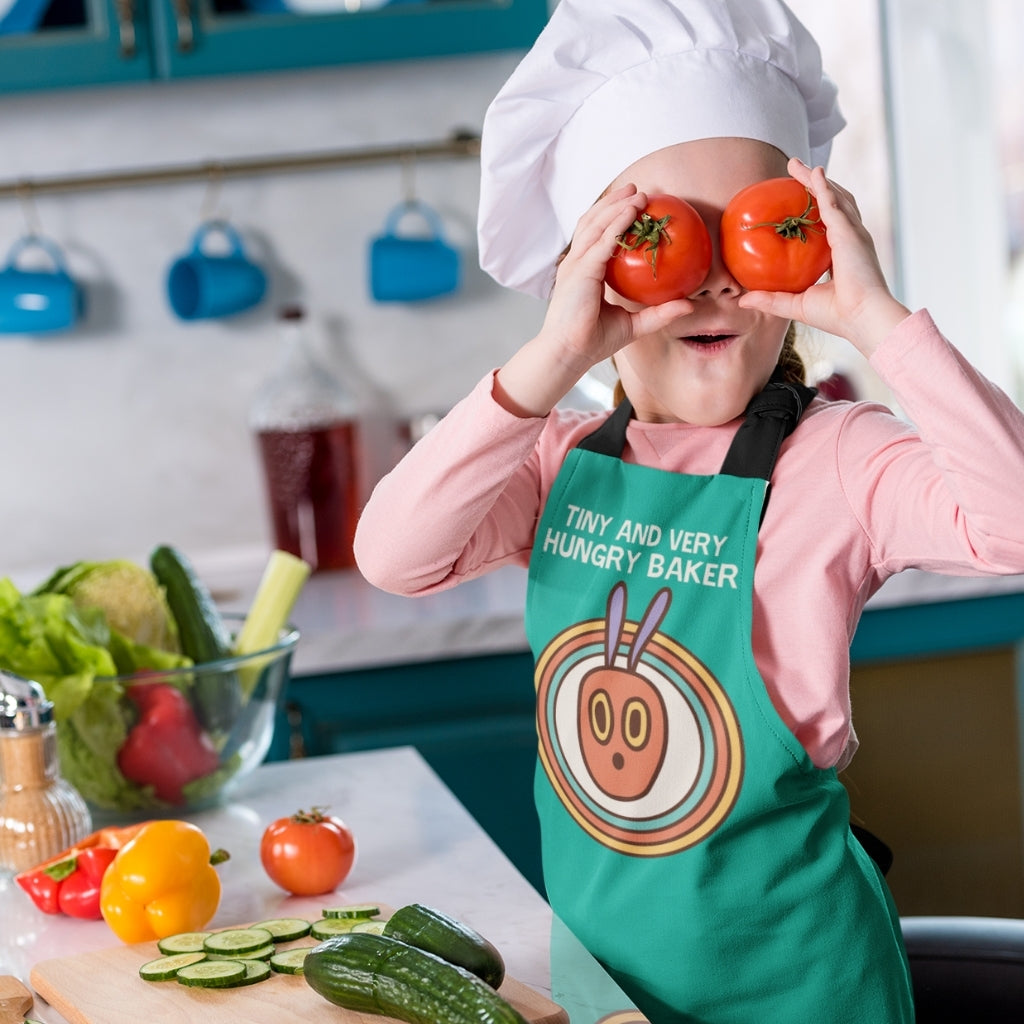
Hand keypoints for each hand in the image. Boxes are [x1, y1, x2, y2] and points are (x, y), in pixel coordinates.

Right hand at [495, 185, 692, 416]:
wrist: (570, 353)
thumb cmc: (594, 341)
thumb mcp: (634, 325)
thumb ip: (659, 313)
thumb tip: (689, 305)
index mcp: (583, 273)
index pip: (596, 237)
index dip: (612, 219)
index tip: (633, 207)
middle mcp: (576, 264)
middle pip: (593, 222)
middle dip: (613, 202)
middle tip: (637, 190)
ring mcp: (576, 265)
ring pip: (596, 224)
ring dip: (616, 205)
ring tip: (637, 193)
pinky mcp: (581, 271)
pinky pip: (602, 240)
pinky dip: (617, 223)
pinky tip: (632, 211)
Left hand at [738, 159, 909, 356]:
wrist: (862, 318)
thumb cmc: (836, 316)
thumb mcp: (795, 305)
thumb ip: (770, 299)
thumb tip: (742, 300)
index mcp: (842, 254)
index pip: (828, 225)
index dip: (816, 210)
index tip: (798, 200)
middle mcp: (850, 239)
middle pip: (833, 202)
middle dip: (816, 184)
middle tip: (795, 170)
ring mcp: (852, 233)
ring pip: (834, 196)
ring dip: (816, 179)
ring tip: (799, 166)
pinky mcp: (849, 233)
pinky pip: (833, 203)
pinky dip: (823, 186)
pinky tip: (813, 173)